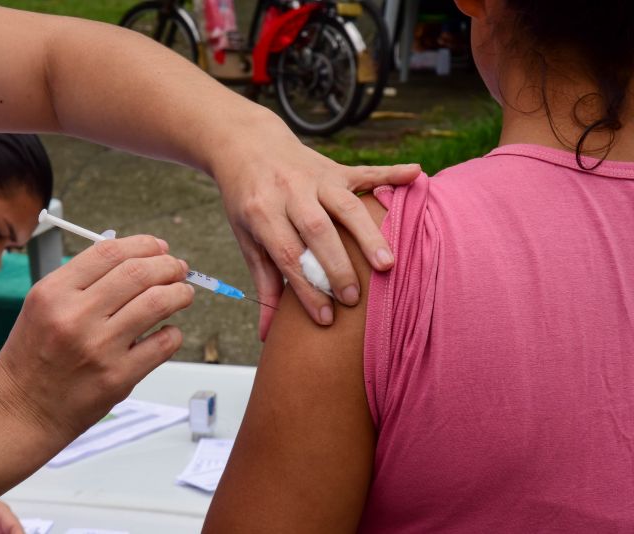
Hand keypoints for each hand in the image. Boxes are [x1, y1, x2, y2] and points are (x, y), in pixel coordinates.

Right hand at [0, 235, 193, 442]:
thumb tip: (136, 260)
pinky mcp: (118, 377)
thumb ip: (82, 282)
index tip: (158, 247)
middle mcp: (75, 316)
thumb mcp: (41, 307)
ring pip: (158, 302)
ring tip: (183, 293)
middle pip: (139, 272)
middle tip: (178, 268)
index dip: (143, 245)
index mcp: (53, 293)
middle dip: (168, 265)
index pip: (109, 252)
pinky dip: (173, 332)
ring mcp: (99, 348)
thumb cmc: (32, 358)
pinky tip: (168, 330)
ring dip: (180, 293)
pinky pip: (163, 343)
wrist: (21, 412)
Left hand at [212, 115, 419, 338]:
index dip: (307, 289)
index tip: (325, 318)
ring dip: (368, 234)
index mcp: (262, 212)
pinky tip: (416, 176)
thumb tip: (266, 333)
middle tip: (354, 299)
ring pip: (346, 205)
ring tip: (387, 264)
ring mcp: (316, 177)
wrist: (246, 145)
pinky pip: (367, 171)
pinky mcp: (335, 168)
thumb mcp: (246, 238)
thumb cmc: (248, 202)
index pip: (288, 255)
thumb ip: (263, 282)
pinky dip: (392, 173)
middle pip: (318, 230)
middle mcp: (290, 192)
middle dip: (337, 266)